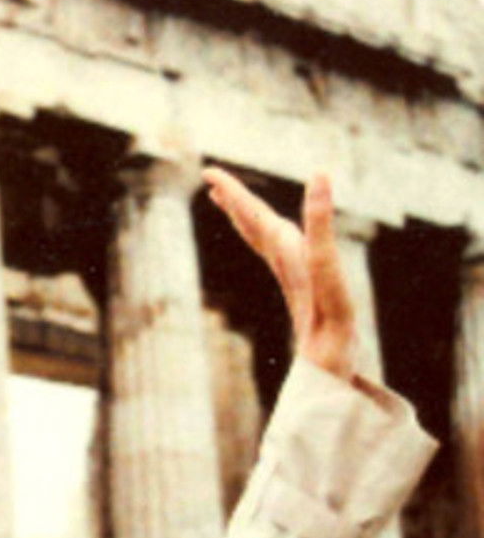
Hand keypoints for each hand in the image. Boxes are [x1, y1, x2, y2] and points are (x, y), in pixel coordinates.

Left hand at [202, 167, 356, 381]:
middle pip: (252, 225)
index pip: (252, 215)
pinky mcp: (302, 288)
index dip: (233, 192)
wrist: (326, 365)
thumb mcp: (326, 265)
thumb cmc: (329, 316)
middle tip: (212, 179)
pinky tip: (273, 240)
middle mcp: (283, 261)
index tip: (209, 172)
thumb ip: (320, 221)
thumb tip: (319, 175)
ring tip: (230, 202)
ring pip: (262, 240)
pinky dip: (270, 238)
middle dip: (234, 200)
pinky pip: (279, 255)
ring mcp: (291, 275)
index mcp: (284, 251)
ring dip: (247, 218)